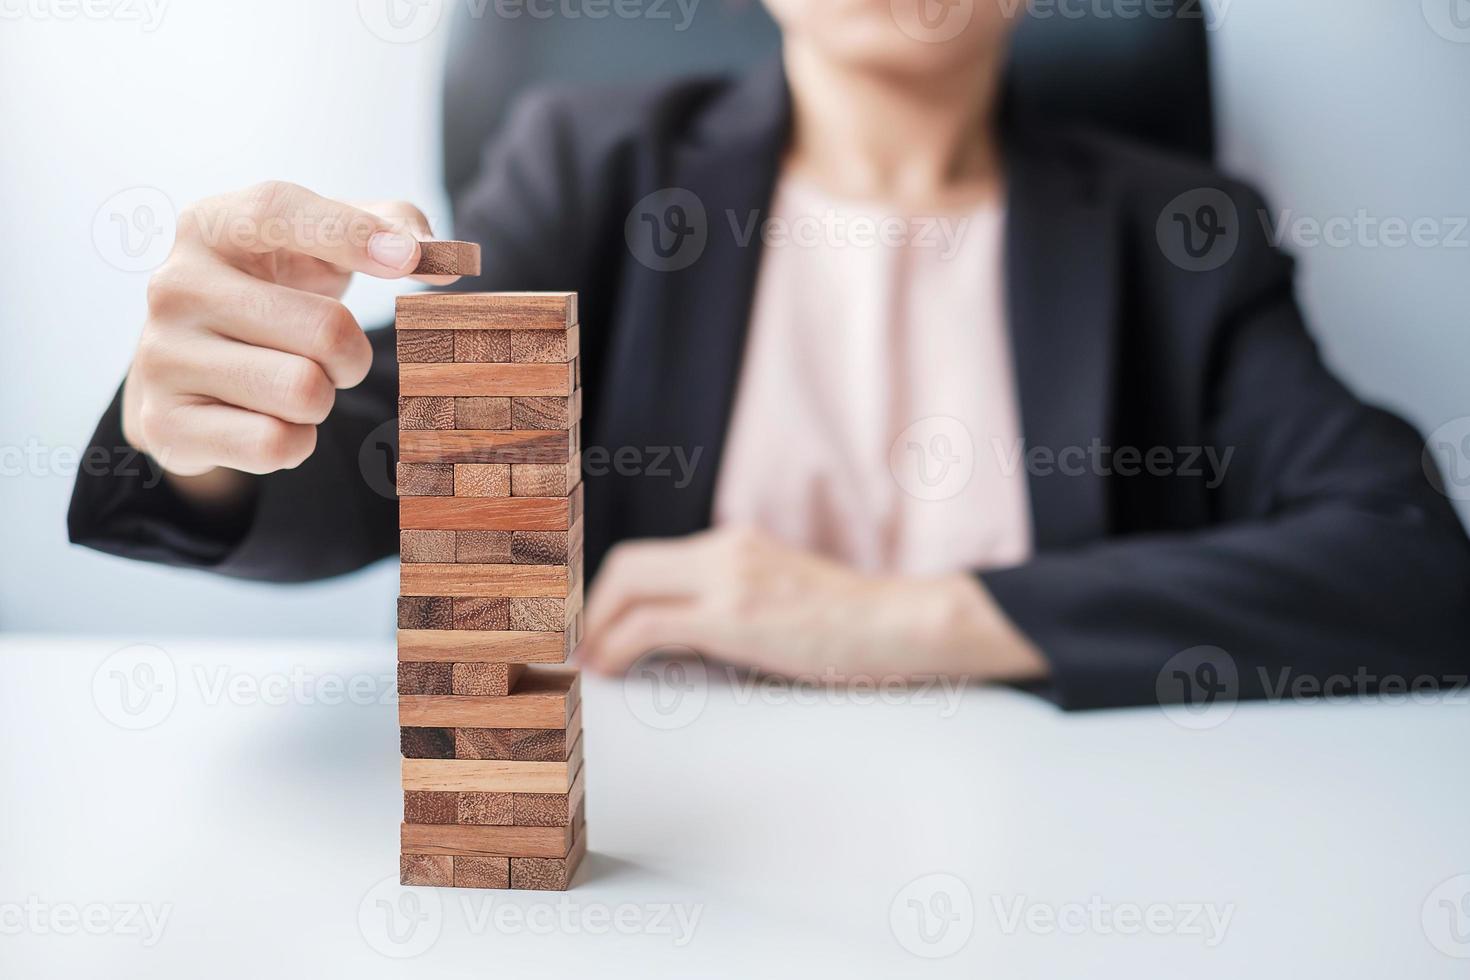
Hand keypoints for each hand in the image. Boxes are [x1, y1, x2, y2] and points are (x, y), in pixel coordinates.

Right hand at [122, 181, 455, 505]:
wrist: (188, 366)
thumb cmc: (275, 291)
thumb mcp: (322, 245)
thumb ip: (392, 227)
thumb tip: (444, 261)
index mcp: (212, 226)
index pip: (280, 213)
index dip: (352, 234)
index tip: (408, 261)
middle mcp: (174, 284)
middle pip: (326, 330)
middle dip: (352, 354)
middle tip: (329, 354)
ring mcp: (160, 355)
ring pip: (304, 393)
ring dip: (322, 399)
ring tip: (290, 381)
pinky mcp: (165, 424)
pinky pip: (276, 444)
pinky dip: (295, 441)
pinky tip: (267, 418)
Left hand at [580, 526, 1048, 682]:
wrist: (904, 624)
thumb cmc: (854, 626)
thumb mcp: (786, 596)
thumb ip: (739, 600)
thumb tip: (690, 639)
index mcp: (737, 543)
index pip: (648, 556)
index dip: (608, 593)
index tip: (595, 629)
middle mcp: (726, 550)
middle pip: (626, 564)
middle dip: (591, 608)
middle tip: (582, 649)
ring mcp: (730, 579)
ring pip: (628, 589)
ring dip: (597, 630)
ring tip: (592, 667)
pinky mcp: (736, 617)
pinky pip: (650, 626)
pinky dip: (617, 648)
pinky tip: (614, 673)